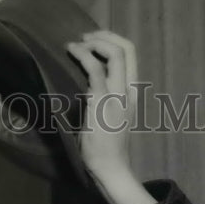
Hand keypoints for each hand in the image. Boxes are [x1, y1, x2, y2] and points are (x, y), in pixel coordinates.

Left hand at [66, 31, 154, 203]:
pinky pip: (95, 71)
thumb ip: (105, 98)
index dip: (113, 41)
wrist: (110, 167)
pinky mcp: (102, 102)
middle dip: (104, 36)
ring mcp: (117, 95)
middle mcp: (129, 90)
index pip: (131, 55)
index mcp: (133, 92)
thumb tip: (88, 85)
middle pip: (126, 48)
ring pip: (114, 54)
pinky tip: (71, 52)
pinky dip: (83, 56)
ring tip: (75, 45)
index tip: (95, 41)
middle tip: (84, 37)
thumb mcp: (110, 116)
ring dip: (93, 43)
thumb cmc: (105, 147)